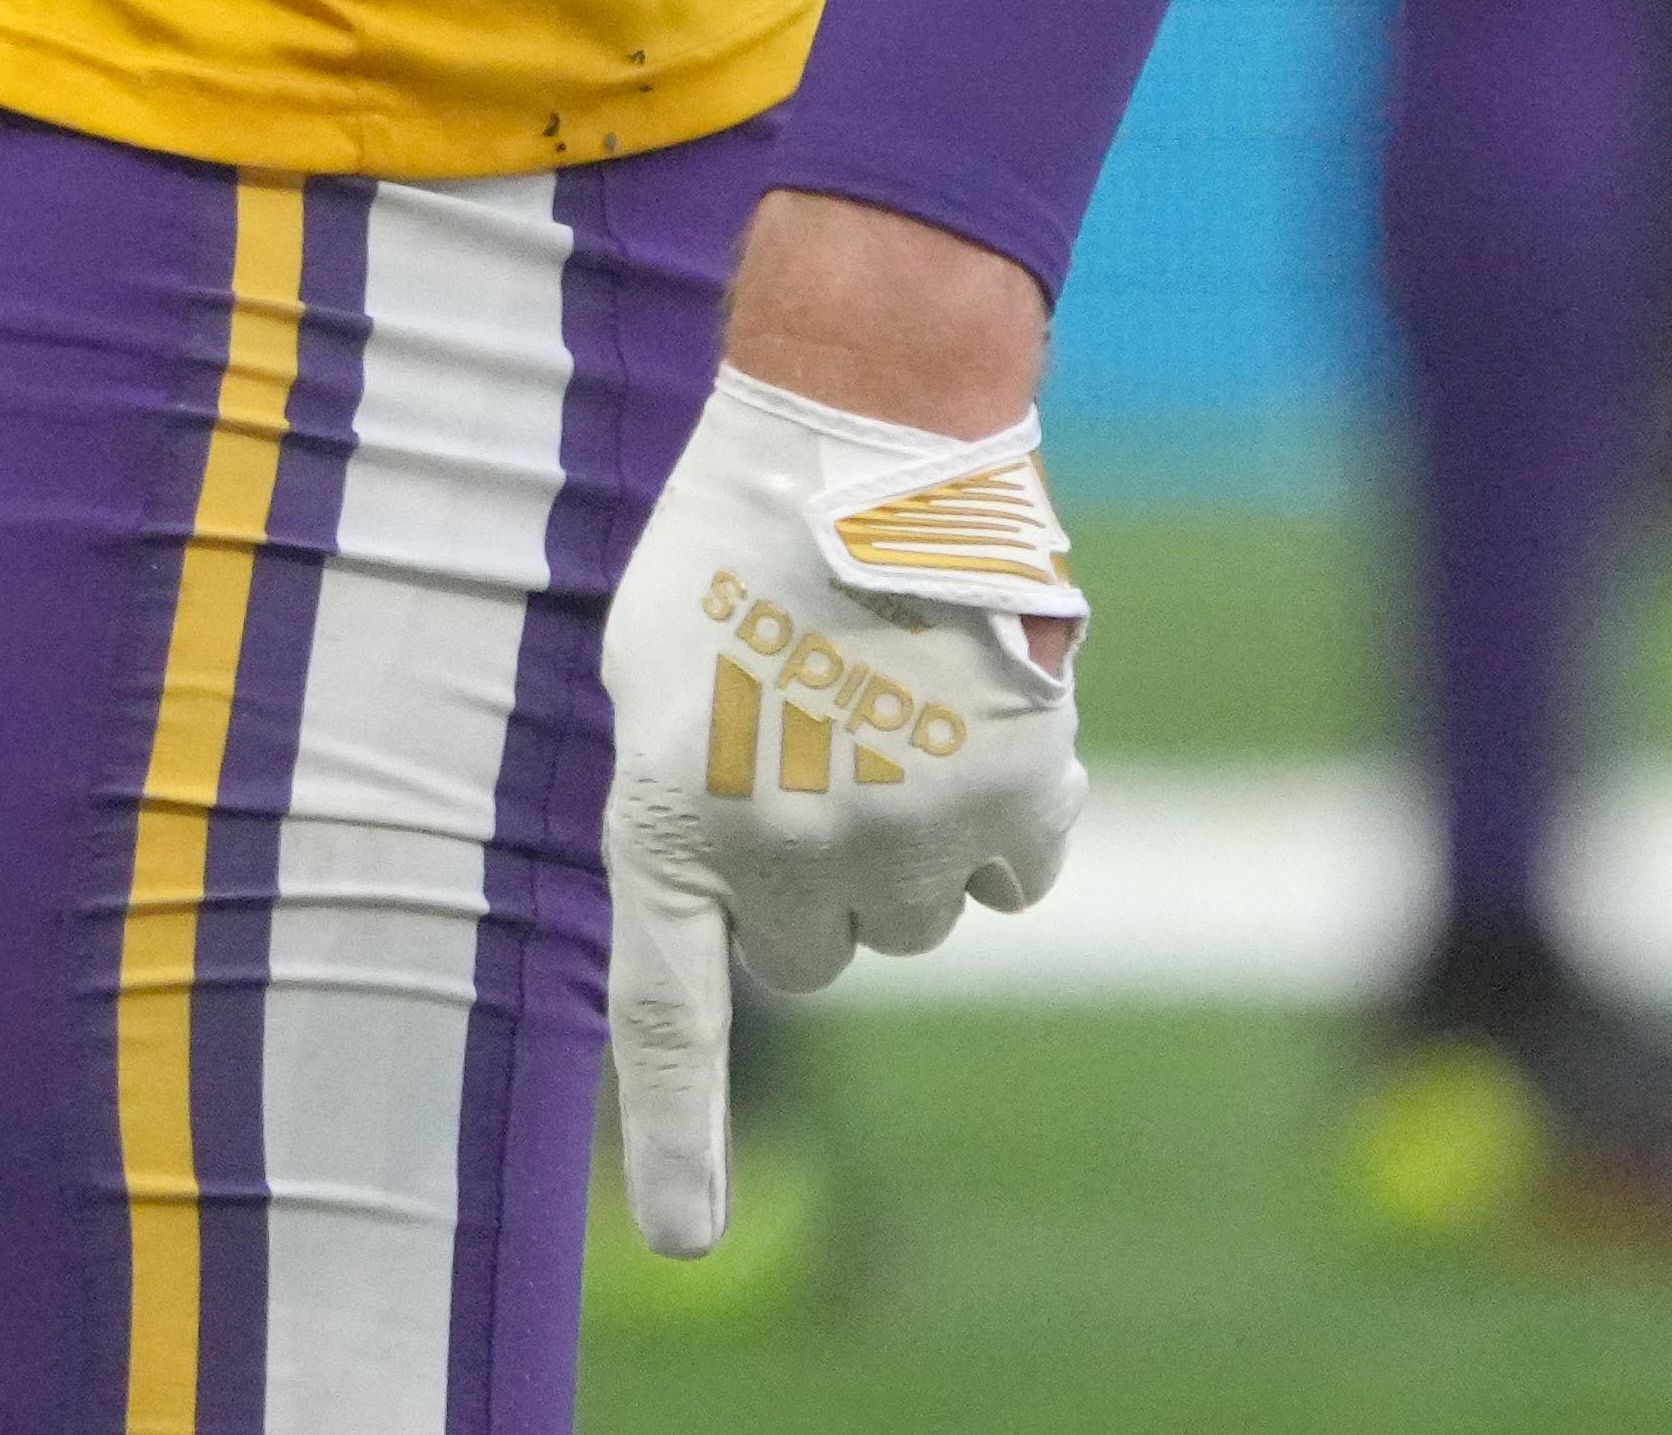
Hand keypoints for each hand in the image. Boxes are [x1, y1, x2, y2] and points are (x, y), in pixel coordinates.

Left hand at [596, 359, 1088, 1253]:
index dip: (674, 1140)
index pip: (671, 1018)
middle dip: (813, 882)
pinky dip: (1004, 815)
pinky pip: (1017, 875)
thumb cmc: (733, 536)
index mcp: (672, 820)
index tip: (681, 1240)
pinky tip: (972, 713)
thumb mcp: (653, 674)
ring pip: (920, 918)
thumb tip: (752, 913)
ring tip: (884, 703)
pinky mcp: (1018, 800)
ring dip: (909, 842)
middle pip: (816, 955)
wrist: (862, 431)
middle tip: (810, 747)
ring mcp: (909, 836)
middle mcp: (790, 854)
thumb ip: (688, 802)